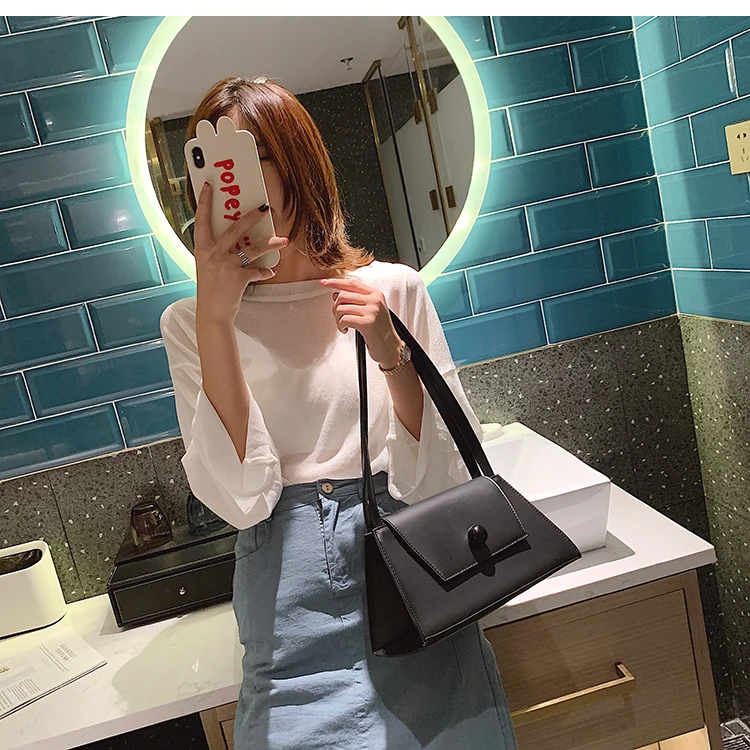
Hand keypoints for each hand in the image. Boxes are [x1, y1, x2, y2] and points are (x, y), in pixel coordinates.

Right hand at [193, 182, 288, 323]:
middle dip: (252, 217)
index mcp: (202, 248)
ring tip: (282, 240)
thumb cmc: (211, 288)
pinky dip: (265, 271)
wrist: (212, 312)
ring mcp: (226, 265)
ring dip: (270, 244)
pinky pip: (257, 270)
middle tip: (265, 208)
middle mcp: (212, 253)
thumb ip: (218, 251)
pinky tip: (270, 271)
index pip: (202, 220)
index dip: (204, 201)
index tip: (208, 185)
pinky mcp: (238, 277)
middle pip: (235, 229)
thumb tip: (238, 239)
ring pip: (253, 249)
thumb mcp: (208, 265)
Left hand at [318, 277, 402, 368]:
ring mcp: (372, 310)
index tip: (324, 282)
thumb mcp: (370, 311)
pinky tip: (345, 330)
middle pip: (342, 295)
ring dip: (337, 319)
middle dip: (335, 308)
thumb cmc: (379, 331)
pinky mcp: (368, 322)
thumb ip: (355, 300)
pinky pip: (344, 320)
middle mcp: (375, 300)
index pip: (352, 284)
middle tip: (339, 318)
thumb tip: (335, 294)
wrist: (390, 347)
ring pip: (341, 308)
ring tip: (343, 326)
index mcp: (376, 294)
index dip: (335, 282)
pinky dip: (340, 326)